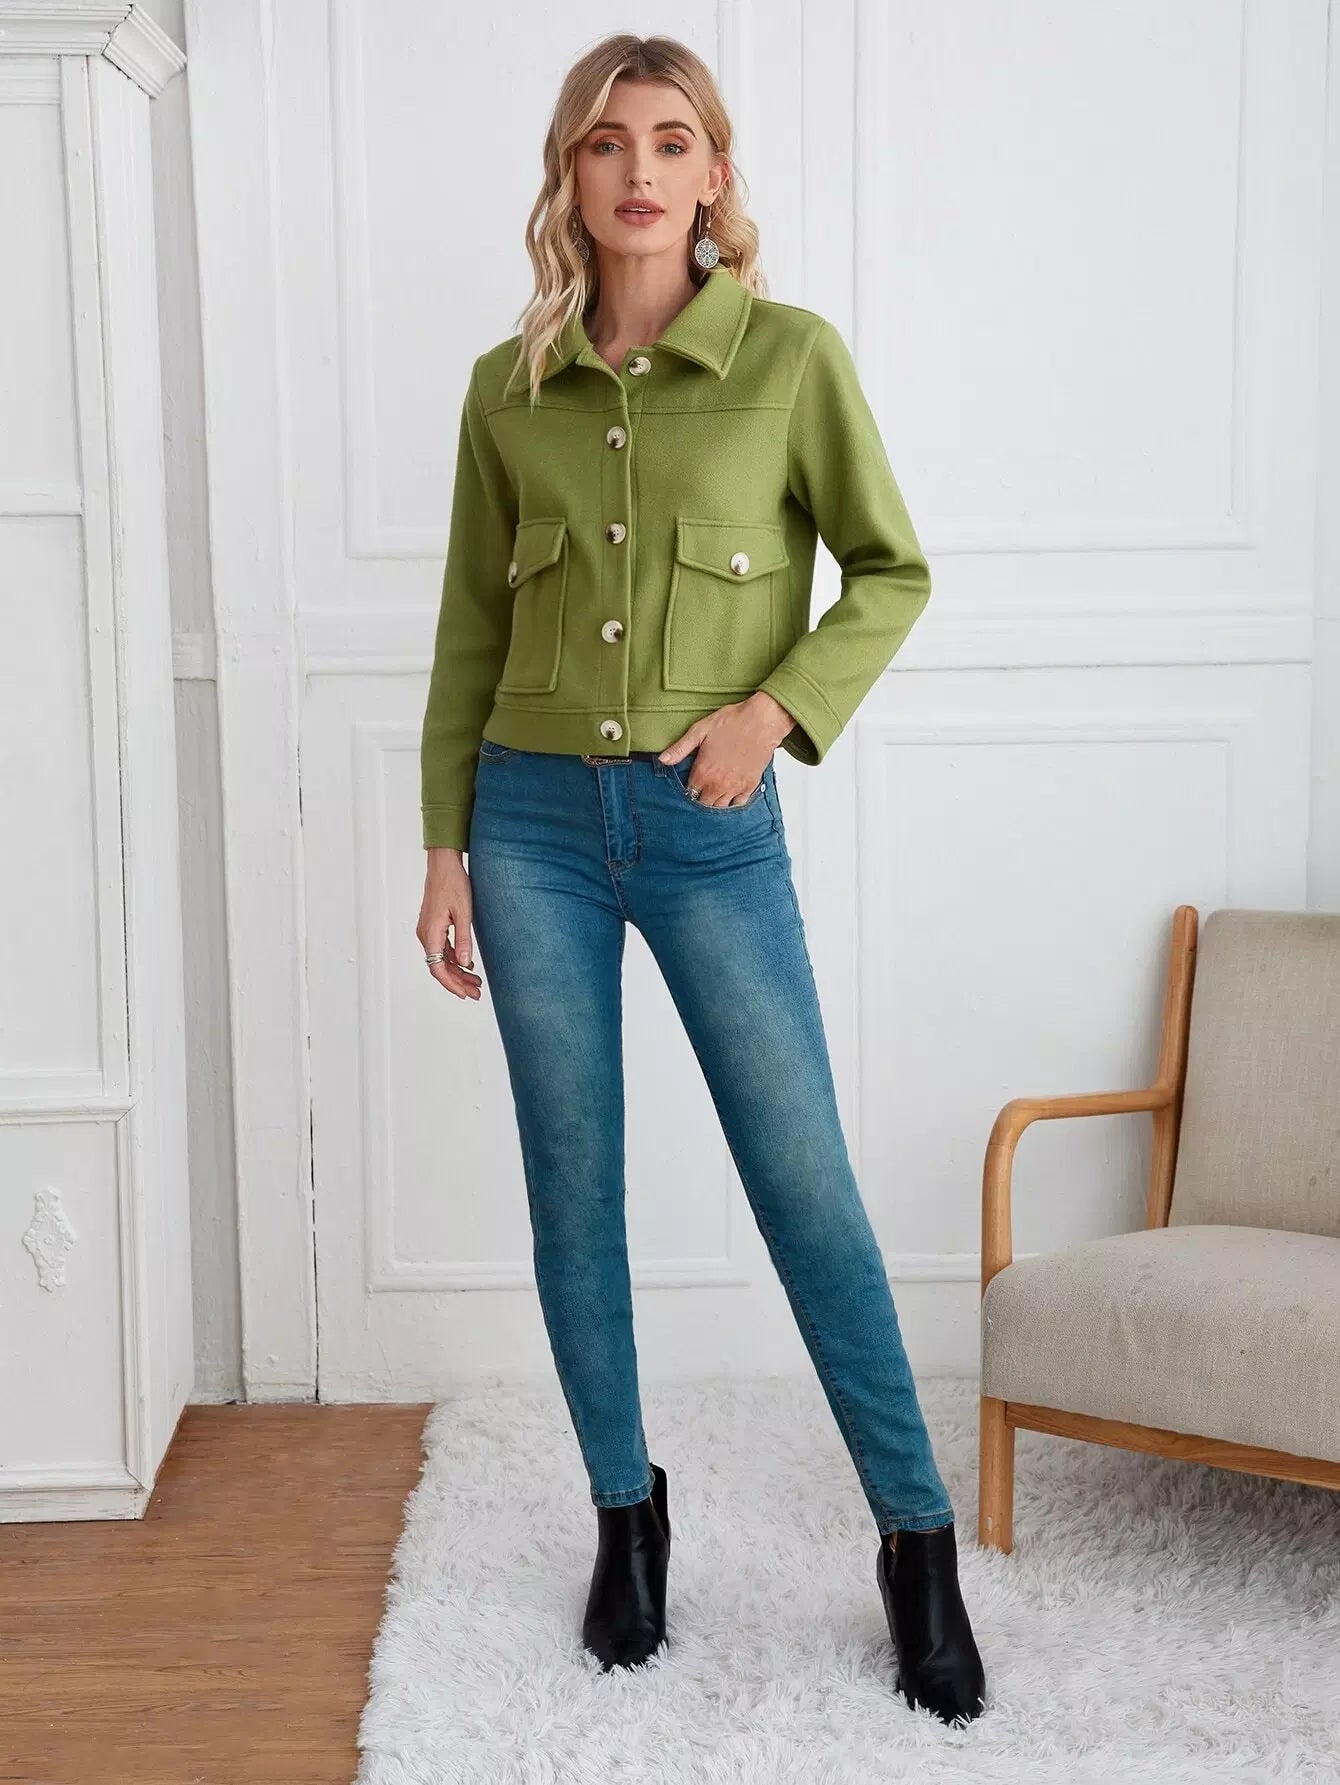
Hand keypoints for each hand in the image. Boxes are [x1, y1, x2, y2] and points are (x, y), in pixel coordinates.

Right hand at [417, 848, 482, 999]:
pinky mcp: (433, 926)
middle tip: (477, 993)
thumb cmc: (453, 884)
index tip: (465, 994)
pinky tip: (468, 964)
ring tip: (476, 982)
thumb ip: (464, 939)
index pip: (437, 969)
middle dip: (458, 982)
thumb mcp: (464, 912)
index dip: (451, 984)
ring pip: (441, 959)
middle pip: (440, 967)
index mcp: (431, 934)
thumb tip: (464, 963)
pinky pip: (442, 949)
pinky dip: (455, 959)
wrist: (443, 865)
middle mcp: (426, 935)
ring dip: (458, 972)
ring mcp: (428, 931)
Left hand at [657, 691, 794, 806]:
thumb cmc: (732, 722)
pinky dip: (732, 803)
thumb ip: (680, 748)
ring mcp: (735, 788)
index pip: (689, 794)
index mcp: (703, 772)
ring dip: (714, 803)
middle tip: (700, 791)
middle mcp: (718, 785)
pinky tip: (729, 795)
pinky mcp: (750, 786)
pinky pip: (738, 804)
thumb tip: (662, 760)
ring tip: (712, 795)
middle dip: (699, 800)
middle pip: (703, 805)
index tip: (688, 786)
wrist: (762, 721)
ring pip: (720, 808)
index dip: (687, 791)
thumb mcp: (700, 730)